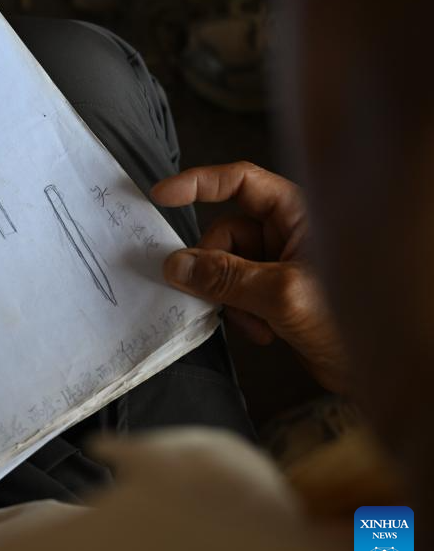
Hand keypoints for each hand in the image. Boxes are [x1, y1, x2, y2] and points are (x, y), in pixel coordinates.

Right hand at [151, 162, 347, 393]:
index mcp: (301, 213)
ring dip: (229, 296)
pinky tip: (263, 332)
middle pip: (226, 231)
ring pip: (227, 265)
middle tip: (211, 292)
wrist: (388, 369)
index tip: (161, 195)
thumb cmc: (354, 321)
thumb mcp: (281, 295)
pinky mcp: (278, 292)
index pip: (241, 181)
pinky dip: (239, 312)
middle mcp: (291, 232)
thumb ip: (225, 277)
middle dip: (215, 265)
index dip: (199, 183)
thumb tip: (176, 266)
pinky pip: (236, 290)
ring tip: (254, 322)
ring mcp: (283, 262)